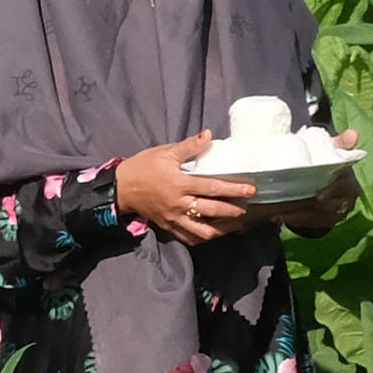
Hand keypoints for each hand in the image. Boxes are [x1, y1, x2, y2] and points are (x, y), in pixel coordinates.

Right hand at [117, 137, 260, 244]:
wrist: (122, 188)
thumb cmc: (144, 167)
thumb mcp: (165, 152)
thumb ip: (189, 146)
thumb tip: (208, 135)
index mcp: (180, 184)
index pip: (212, 187)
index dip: (233, 189)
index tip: (250, 190)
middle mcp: (179, 204)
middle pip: (212, 210)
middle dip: (233, 210)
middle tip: (246, 207)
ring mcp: (174, 218)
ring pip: (203, 231)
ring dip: (222, 228)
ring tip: (235, 223)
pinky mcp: (169, 227)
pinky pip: (190, 238)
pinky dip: (204, 237)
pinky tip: (215, 232)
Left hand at [277, 149, 364, 231]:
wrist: (328, 179)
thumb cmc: (326, 161)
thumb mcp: (332, 150)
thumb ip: (339, 143)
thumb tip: (353, 134)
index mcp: (349, 178)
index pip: (342, 187)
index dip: (331, 192)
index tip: (317, 196)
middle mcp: (348, 197)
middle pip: (329, 206)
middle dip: (307, 206)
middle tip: (285, 204)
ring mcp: (340, 211)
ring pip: (319, 217)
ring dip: (297, 216)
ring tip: (277, 213)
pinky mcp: (329, 221)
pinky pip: (313, 224)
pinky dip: (297, 221)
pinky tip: (280, 218)